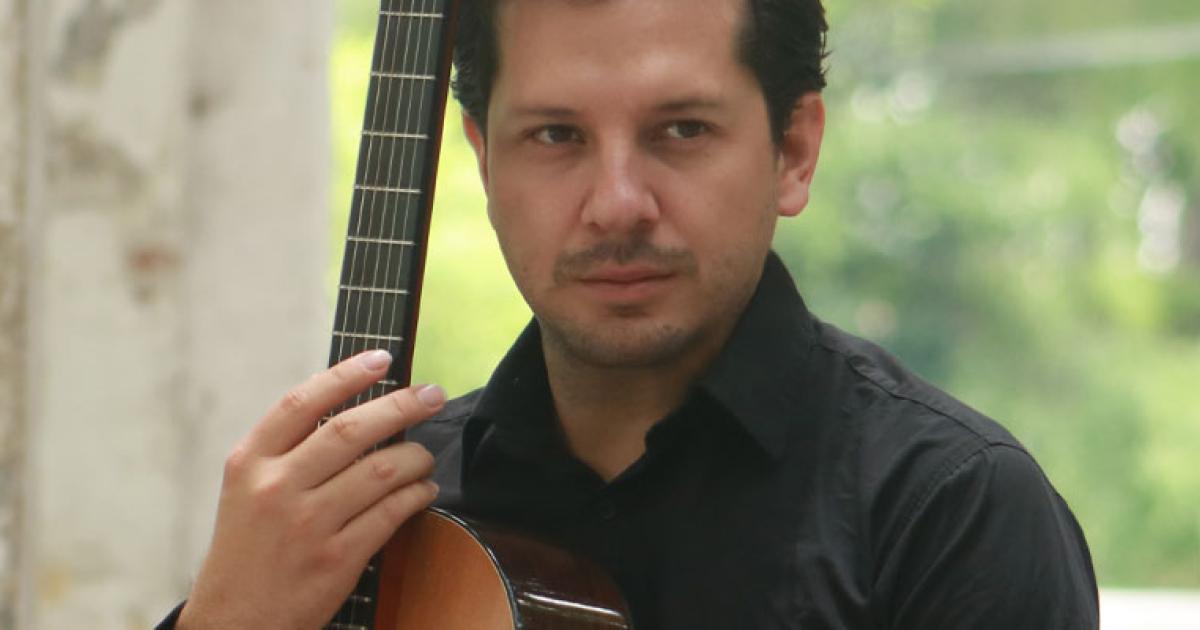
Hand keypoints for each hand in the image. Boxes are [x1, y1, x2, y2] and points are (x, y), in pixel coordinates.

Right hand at [177, 350, 443, 628]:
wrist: (234, 623)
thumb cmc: (247, 550)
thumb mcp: (246, 490)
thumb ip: (288, 451)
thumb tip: (353, 409)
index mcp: (250, 462)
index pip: (303, 402)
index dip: (347, 375)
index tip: (383, 359)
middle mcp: (277, 487)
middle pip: (351, 430)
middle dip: (402, 406)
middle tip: (433, 394)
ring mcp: (308, 524)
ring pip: (380, 470)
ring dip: (416, 456)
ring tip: (426, 456)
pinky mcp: (336, 559)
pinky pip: (391, 513)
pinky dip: (417, 496)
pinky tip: (424, 490)